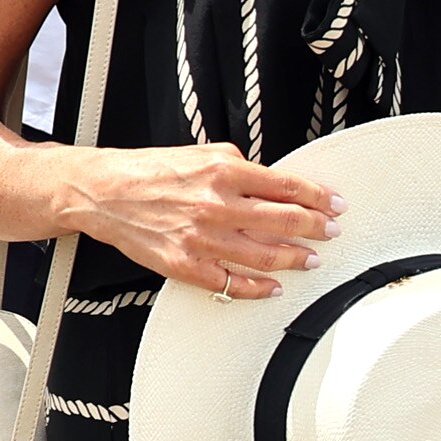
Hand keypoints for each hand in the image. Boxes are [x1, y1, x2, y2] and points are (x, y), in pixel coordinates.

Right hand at [72, 145, 340, 299]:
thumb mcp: (201, 153)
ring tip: (311, 259)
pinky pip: (233, 283)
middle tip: (332, 232)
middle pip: (284, 221)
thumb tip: (274, 183)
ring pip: (265, 255)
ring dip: (295, 259)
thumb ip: (240, 166)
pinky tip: (275, 286)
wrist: (104, 193)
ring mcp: (202, 239)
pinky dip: (259, 288)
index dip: (318, 197)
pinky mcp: (186, 265)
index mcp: (223, 172)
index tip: (335, 204)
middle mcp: (216, 205)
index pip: (287, 186)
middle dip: (316, 228)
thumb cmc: (151, 171)